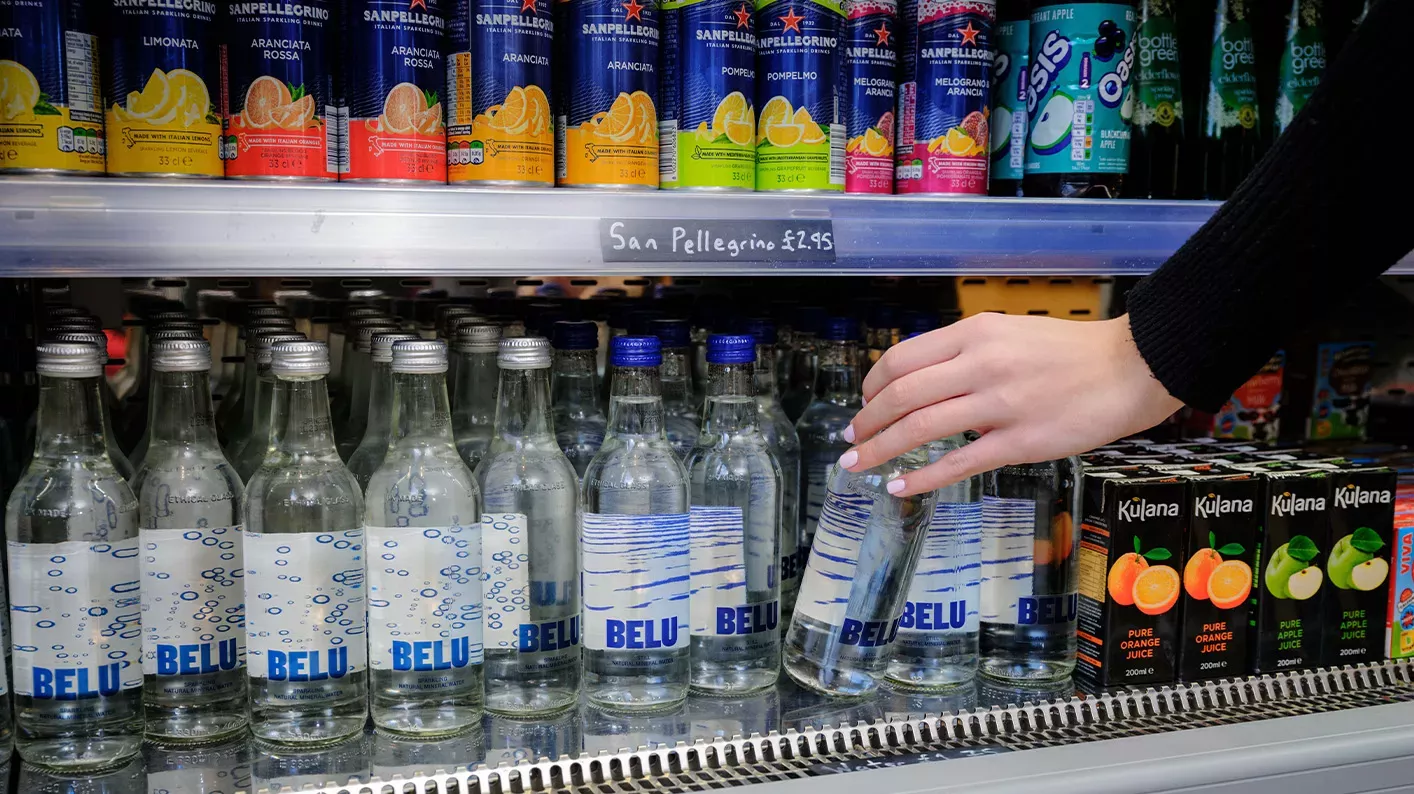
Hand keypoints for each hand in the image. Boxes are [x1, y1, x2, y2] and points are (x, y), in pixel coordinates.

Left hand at [837, 313, 1182, 495]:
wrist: (1129, 368)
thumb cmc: (1070, 352)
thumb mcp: (1008, 333)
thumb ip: (964, 352)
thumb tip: (919, 380)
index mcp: (975, 333)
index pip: (902, 359)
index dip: (872, 385)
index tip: (863, 402)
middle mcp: (981, 365)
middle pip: (902, 395)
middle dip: (867, 420)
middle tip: (851, 438)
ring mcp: (1000, 405)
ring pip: (921, 428)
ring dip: (881, 448)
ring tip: (858, 463)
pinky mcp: (1019, 442)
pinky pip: (958, 463)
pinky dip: (921, 476)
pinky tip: (898, 485)